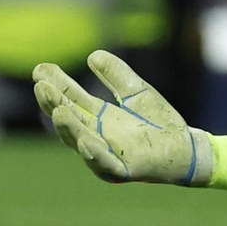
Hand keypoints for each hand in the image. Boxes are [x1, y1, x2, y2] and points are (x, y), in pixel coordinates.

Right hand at [32, 50, 209, 184]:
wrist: (186, 147)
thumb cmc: (159, 122)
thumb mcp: (136, 92)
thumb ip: (117, 75)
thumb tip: (93, 55)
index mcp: (98, 118)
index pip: (71, 99)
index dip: (56, 84)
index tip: (40, 69)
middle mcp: (97, 137)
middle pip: (70, 120)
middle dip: (54, 104)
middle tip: (41, 85)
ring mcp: (108, 154)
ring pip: (82, 142)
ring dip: (69, 128)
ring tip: (58, 111)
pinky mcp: (125, 170)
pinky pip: (106, 164)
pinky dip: (94, 154)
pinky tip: (84, 141)